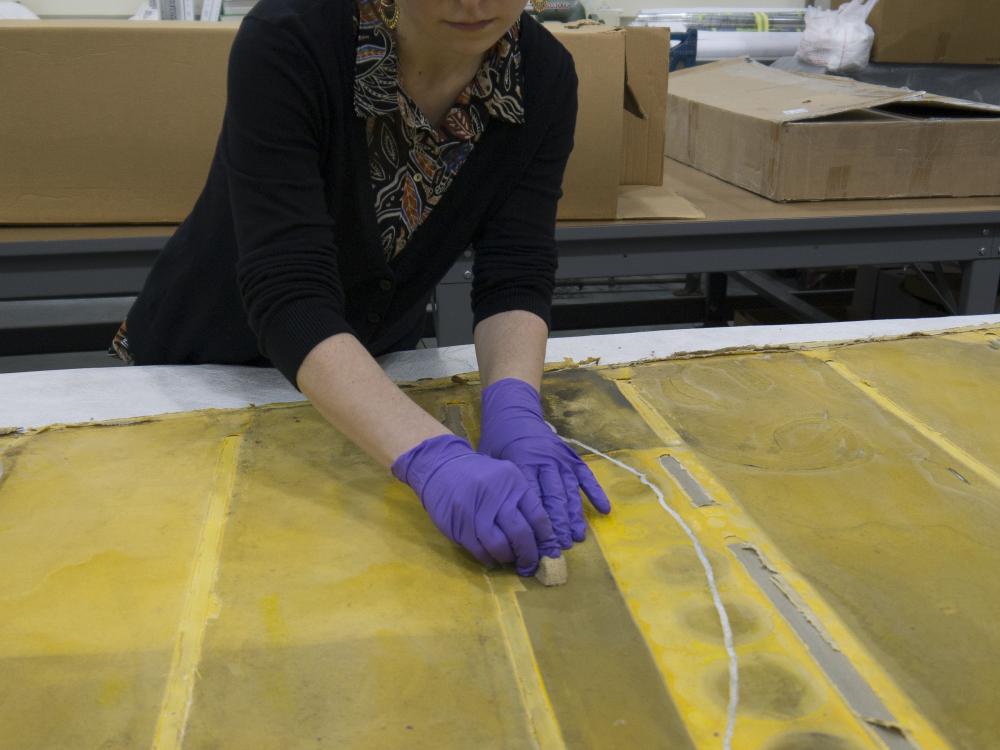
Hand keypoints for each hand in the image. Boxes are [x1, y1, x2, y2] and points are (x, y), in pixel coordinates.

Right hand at [392, 434, 556, 575]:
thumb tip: (540, 535)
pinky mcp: (460, 525)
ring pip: (499, 545)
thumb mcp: (505, 477)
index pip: (538, 516)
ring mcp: (476, 512)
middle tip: (530, 564)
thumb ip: (522, 501)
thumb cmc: (479, 474)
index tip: (548, 550)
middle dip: (529, 554)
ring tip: (511, 560)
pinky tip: (493, 559)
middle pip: (521, 533)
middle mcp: (497, 496)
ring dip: (508, 558)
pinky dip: (489, 558)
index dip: (545, 538)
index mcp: (513, 482)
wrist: (442, 466)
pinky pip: (479, 550)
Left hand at [478, 378, 610, 548]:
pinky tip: (604, 511)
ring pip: (570, 492)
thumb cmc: (497, 441)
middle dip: (557, 527)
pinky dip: (596, 493)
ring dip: (574, 517)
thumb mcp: (489, 461)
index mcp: (522, 463)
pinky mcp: (571, 456)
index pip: (532, 500)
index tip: (540, 546)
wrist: (514, 412)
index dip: (538, 525)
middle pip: (554, 500)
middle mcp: (544, 461)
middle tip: (559, 549)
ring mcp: (560, 458)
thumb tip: (499, 523)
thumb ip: (497, 488)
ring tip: (576, 538)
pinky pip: (586, 477)